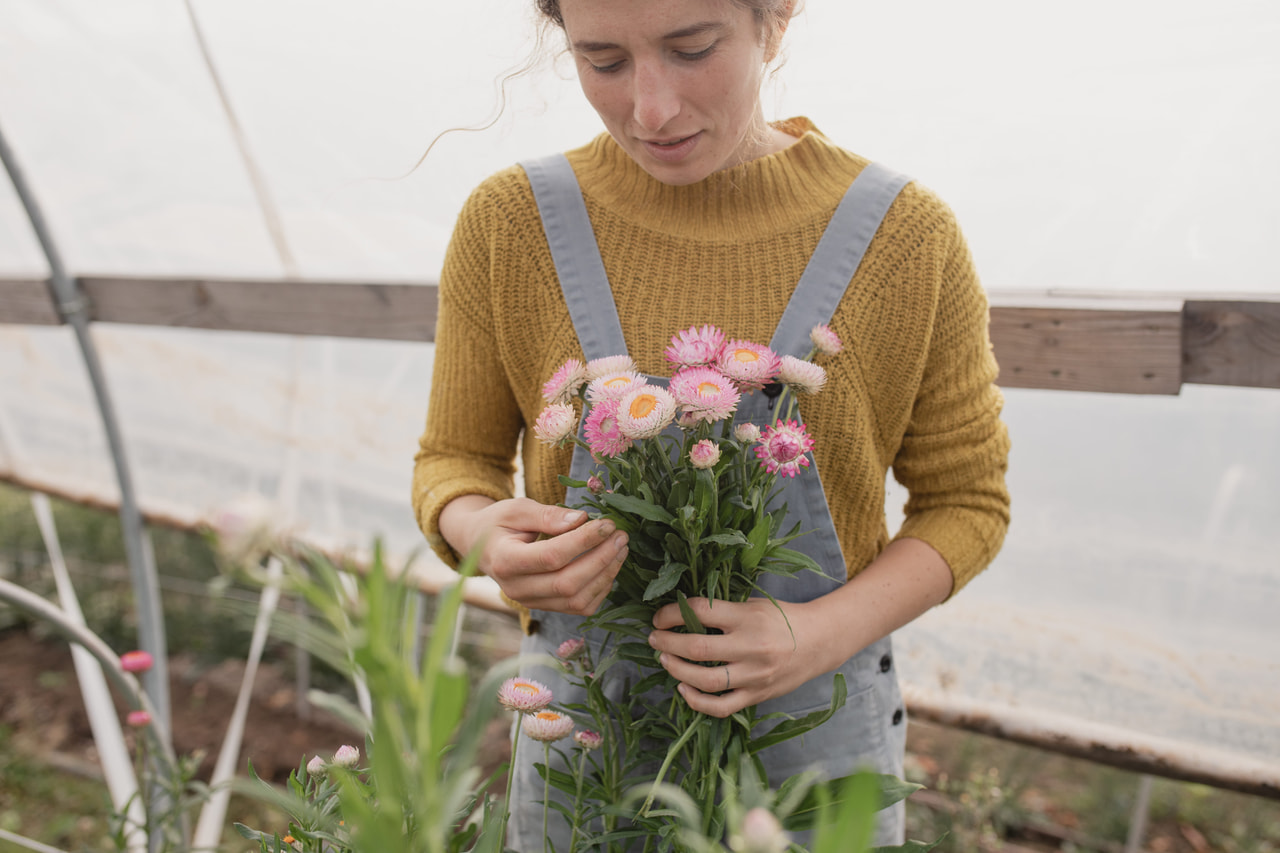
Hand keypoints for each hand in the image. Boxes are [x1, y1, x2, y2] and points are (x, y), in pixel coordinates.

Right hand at [438, 496, 627, 614]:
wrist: (482, 547)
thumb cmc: (499, 523)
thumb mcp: (517, 509)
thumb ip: (547, 515)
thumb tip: (581, 519)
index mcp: (505, 561)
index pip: (551, 556)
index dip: (583, 541)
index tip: (607, 523)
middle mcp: (516, 588)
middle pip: (567, 583)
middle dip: (600, 559)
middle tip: (621, 536)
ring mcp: (530, 603)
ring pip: (576, 600)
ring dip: (605, 574)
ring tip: (621, 548)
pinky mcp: (545, 608)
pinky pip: (579, 607)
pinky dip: (600, 588)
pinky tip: (609, 565)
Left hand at [647, 596, 835, 717]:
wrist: (821, 641)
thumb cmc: (783, 618)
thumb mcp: (754, 605)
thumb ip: (723, 611)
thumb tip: (682, 614)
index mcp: (748, 618)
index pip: (701, 611)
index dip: (672, 614)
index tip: (659, 617)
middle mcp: (750, 647)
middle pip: (697, 648)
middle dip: (667, 643)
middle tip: (654, 638)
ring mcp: (754, 675)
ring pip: (706, 680)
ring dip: (677, 670)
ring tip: (664, 660)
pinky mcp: (757, 695)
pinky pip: (722, 706)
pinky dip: (697, 701)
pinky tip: (683, 688)